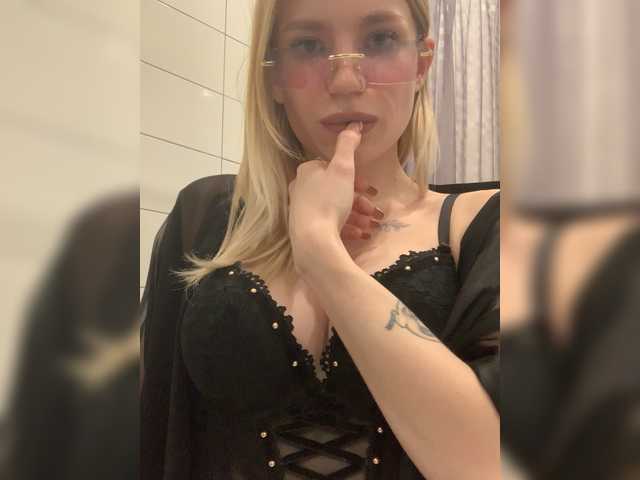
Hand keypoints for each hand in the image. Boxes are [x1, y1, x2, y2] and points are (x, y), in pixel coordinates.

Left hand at [288, 121, 381, 273]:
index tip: (370, 189)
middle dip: (360, 201)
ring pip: (336, 208)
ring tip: (372, 224)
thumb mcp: (343, 168)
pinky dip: (348, 227)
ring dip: (357, 215)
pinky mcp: (306, 228)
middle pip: (337, 190)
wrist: (313, 239)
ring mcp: (302, 210)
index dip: (356, 178)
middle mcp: (301, 188)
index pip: (334, 168)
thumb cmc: (329, 199)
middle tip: (375, 210)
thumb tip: (353, 123)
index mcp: (308, 171)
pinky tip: (361, 234)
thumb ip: (348, 144)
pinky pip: (330, 224)